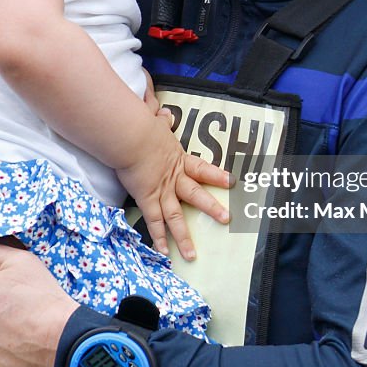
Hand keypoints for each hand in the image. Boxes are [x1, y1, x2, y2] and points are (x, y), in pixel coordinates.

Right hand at [116, 115, 230, 260]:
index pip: (202, 169)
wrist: (133, 136)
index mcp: (178, 159)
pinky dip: (158, 238)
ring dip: (184, 237)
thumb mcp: (154, 121)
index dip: (217, 175)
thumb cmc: (143, 127)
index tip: (232, 181)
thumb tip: (162, 111)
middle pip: (196, 195)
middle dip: (212, 208)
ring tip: (192, 255)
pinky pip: (154, 222)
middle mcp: (173, 178)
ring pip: (176, 217)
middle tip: (227, 219)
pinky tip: (163, 253)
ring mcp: (161, 190)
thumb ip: (159, 118)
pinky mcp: (147, 199)